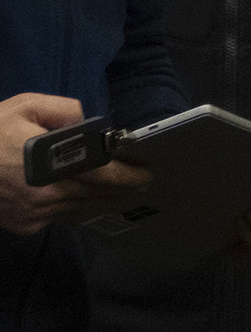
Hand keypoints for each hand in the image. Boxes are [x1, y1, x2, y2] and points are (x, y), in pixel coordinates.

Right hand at [0, 92, 154, 237]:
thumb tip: (89, 125)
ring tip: (126, 191)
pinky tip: (90, 199)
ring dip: (107, 201)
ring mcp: (34, 215)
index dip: (130, 172)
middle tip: (144, 181)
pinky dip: (78, 207)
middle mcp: (46, 196)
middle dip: (126, 188)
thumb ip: (65, 111)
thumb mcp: (25, 106)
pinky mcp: (23, 225)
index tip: (147, 167)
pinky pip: (61, 217)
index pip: (105, 174)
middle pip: (99, 196)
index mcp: (49, 166)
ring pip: (83, 209)